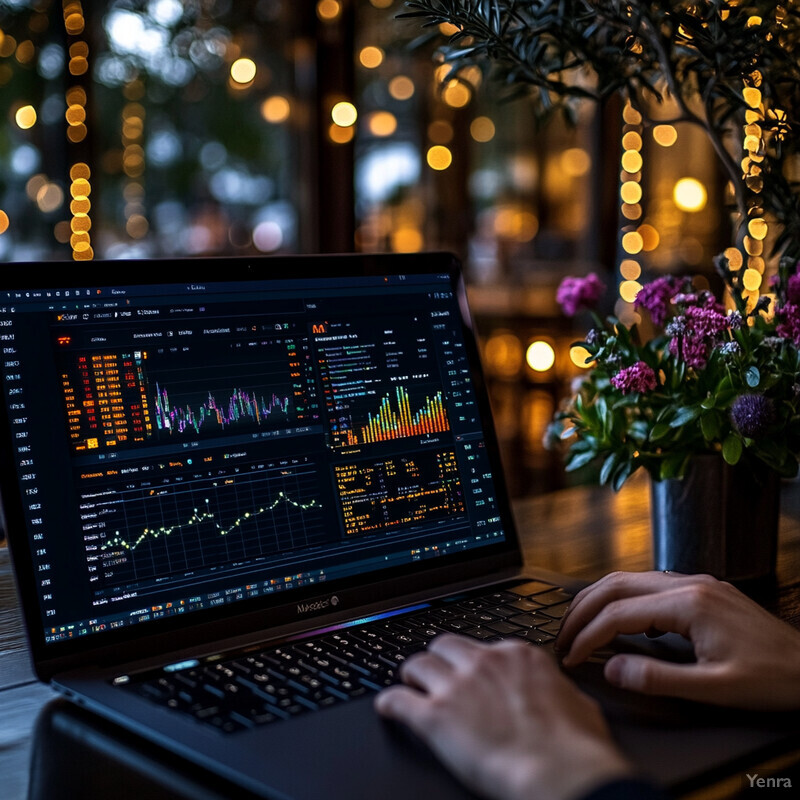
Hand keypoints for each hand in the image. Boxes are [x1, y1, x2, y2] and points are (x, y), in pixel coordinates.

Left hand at [375, 634, 631, 799]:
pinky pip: (398, 700)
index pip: (483, 646)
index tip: (470, 670)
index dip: (473, 661)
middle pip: (444, 645)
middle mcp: (482, 663)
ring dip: (412, 676)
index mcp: (516, 657)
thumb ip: (561, 693)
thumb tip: (564, 697)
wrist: (559, 771)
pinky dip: (389, 703)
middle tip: (434, 673)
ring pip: (417, 664)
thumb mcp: (579, 705)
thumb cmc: (575, 747)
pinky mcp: (435, 717)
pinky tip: (386, 708)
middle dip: (438, 659)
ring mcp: (456, 686)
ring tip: (409, 685)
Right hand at [557, 571, 799, 710]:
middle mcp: (689, 584)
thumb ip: (659, 678)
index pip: (619, 612)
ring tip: (579, 625)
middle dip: (582, 608)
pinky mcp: (702, 589)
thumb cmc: (773, 678)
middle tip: (562, 635)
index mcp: (689, 604)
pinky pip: (647, 585)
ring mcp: (696, 583)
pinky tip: (618, 618)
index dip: (588, 634)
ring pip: (629, 579)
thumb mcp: (715, 688)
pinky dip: (621, 598)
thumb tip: (612, 669)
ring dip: (598, 599)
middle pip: (615, 584)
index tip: (571, 656)